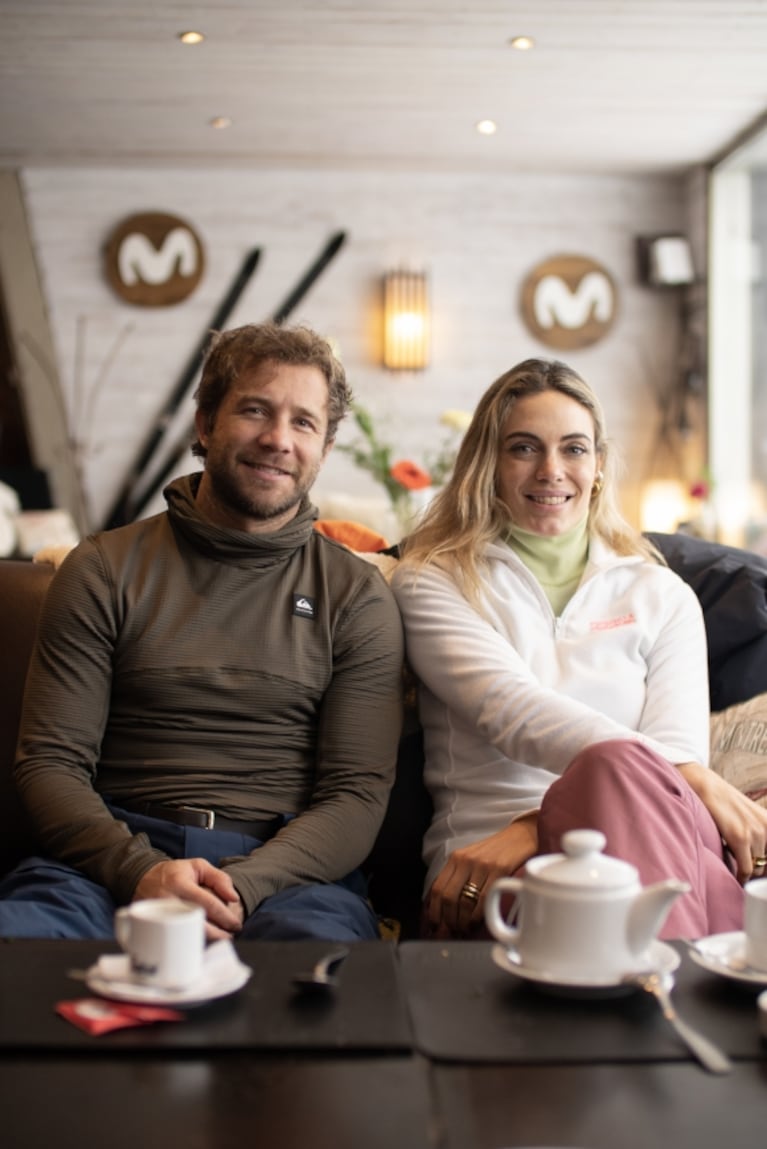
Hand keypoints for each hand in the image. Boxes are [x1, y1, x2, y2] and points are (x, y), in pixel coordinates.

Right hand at [133, 858, 243, 939]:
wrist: (143, 879)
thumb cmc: (175, 873)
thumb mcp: (198, 866)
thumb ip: (219, 879)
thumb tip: (234, 898)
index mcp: (180, 883)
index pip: (207, 903)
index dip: (225, 916)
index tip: (236, 925)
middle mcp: (168, 900)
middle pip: (197, 923)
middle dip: (218, 934)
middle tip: (230, 936)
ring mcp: (159, 916)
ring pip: (186, 935)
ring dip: (206, 940)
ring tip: (220, 939)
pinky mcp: (154, 927)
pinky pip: (176, 939)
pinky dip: (191, 942)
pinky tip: (202, 940)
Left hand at [424, 813, 537, 937]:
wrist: (520, 835)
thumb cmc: (496, 851)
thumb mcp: (472, 859)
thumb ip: (459, 877)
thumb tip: (448, 908)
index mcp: (456, 858)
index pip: (437, 888)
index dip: (434, 911)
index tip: (436, 924)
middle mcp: (466, 860)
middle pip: (448, 897)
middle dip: (449, 920)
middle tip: (453, 931)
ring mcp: (482, 865)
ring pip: (465, 901)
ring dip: (463, 921)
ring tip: (465, 929)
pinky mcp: (500, 870)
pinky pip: (484, 899)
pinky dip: (479, 916)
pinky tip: (478, 922)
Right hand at [677, 762, 766, 881]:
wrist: (708, 787)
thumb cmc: (726, 803)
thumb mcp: (752, 816)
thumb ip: (760, 835)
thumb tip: (762, 860)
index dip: (766, 865)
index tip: (759, 872)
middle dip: (758, 869)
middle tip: (746, 870)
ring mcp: (756, 833)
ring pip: (757, 868)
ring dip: (748, 871)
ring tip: (738, 869)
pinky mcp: (740, 838)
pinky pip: (746, 868)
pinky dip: (742, 877)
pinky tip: (738, 877)